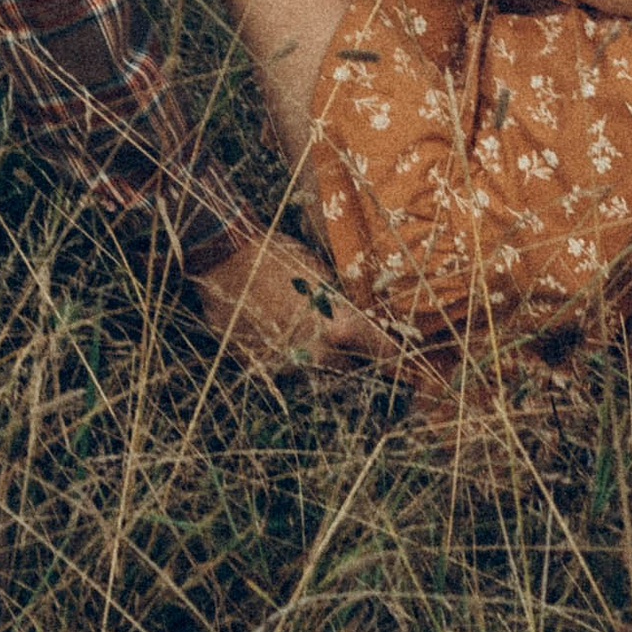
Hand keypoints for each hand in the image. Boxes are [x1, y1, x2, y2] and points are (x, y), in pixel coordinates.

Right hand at [192, 230, 389, 372]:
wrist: (226, 258)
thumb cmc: (279, 257)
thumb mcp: (323, 277)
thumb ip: (345, 307)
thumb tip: (363, 321)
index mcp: (342, 328)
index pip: (383, 353)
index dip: (395, 358)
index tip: (406, 366)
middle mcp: (318, 353)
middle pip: (349, 372)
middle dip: (354, 364)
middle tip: (354, 353)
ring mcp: (286, 365)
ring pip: (314, 375)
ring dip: (318, 364)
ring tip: (308, 340)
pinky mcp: (259, 367)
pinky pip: (282, 370)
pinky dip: (285, 359)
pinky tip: (277, 336)